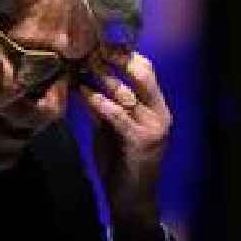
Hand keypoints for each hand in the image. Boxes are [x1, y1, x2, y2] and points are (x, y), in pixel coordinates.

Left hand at [79, 46, 171, 236]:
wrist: (132, 199)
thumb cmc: (120, 161)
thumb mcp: (111, 128)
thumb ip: (102, 105)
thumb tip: (81, 79)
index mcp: (156, 106)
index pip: (145, 68)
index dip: (123, 52)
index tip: (99, 41)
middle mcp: (159, 112)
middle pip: (142, 72)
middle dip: (115, 58)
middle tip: (89, 49)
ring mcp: (153, 127)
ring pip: (127, 91)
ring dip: (102, 77)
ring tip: (81, 66)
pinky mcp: (141, 141)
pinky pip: (118, 115)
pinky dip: (99, 101)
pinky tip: (83, 92)